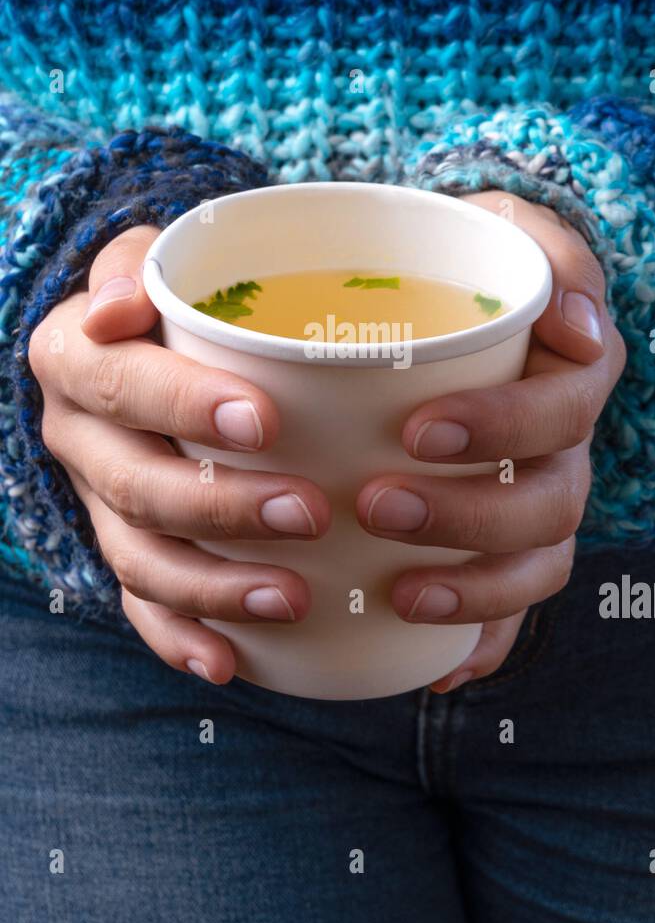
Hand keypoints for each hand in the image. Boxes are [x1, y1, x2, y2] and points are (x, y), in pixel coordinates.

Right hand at [28, 226, 330, 683]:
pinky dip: (180, 639)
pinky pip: (140, 607)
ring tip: (292, 598)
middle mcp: (77, 436)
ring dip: (214, 587)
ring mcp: (97, 503)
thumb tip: (120, 306)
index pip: (118, 381)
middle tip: (309, 513)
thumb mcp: (160, 258)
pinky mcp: (123, 549)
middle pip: (137, 485)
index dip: (183, 405)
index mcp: (76, 356)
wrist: (146, 345)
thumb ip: (140, 263)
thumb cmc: (176, 298)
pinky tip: (231, 664)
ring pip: (140, 559)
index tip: (265, 422)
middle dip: (222, 506)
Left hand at [355, 191, 626, 692]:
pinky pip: (511, 611)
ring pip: (536, 565)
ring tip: (400, 593)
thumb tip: (575, 325)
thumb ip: (549, 254)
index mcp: (571, 375)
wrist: (446, 293)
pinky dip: (481, 643)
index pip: (562, 412)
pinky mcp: (504, 545)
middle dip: (469, 514)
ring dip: (475, 588)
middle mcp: (565, 449)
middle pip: (548, 503)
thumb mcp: (506, 228)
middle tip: (378, 503)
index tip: (416, 429)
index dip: (501, 429)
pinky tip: (436, 667)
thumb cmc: (469, 260)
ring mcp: (538, 501)